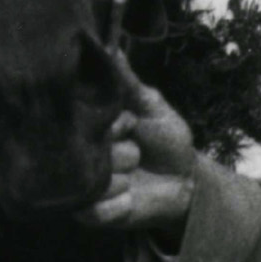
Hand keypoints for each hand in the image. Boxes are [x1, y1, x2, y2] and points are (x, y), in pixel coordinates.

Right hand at [82, 59, 200, 241]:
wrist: (185, 184)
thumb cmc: (167, 140)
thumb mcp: (152, 106)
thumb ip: (127, 82)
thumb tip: (110, 47)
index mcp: (85, 125)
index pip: (77, 117)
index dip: (109, 122)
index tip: (129, 122)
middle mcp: (75, 153)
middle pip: (81, 150)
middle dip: (117, 149)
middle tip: (136, 151)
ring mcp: (79, 185)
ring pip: (90, 180)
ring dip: (121, 177)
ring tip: (134, 174)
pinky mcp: (88, 214)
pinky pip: (95, 209)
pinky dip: (119, 202)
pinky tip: (130, 197)